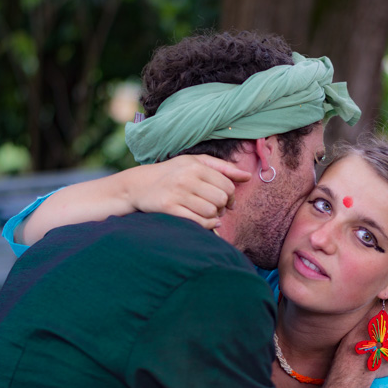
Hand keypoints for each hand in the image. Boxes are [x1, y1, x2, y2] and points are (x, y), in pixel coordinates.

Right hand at [126, 155, 251, 229]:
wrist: (139, 185)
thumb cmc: (173, 173)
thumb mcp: (196, 163)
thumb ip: (223, 168)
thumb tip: (248, 176)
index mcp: (196, 166)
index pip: (227, 185)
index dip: (231, 196)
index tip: (227, 201)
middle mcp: (186, 178)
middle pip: (220, 199)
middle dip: (223, 207)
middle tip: (218, 209)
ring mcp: (177, 194)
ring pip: (211, 211)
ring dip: (214, 216)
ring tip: (210, 214)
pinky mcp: (168, 208)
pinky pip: (197, 221)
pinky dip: (208, 225)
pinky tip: (208, 222)